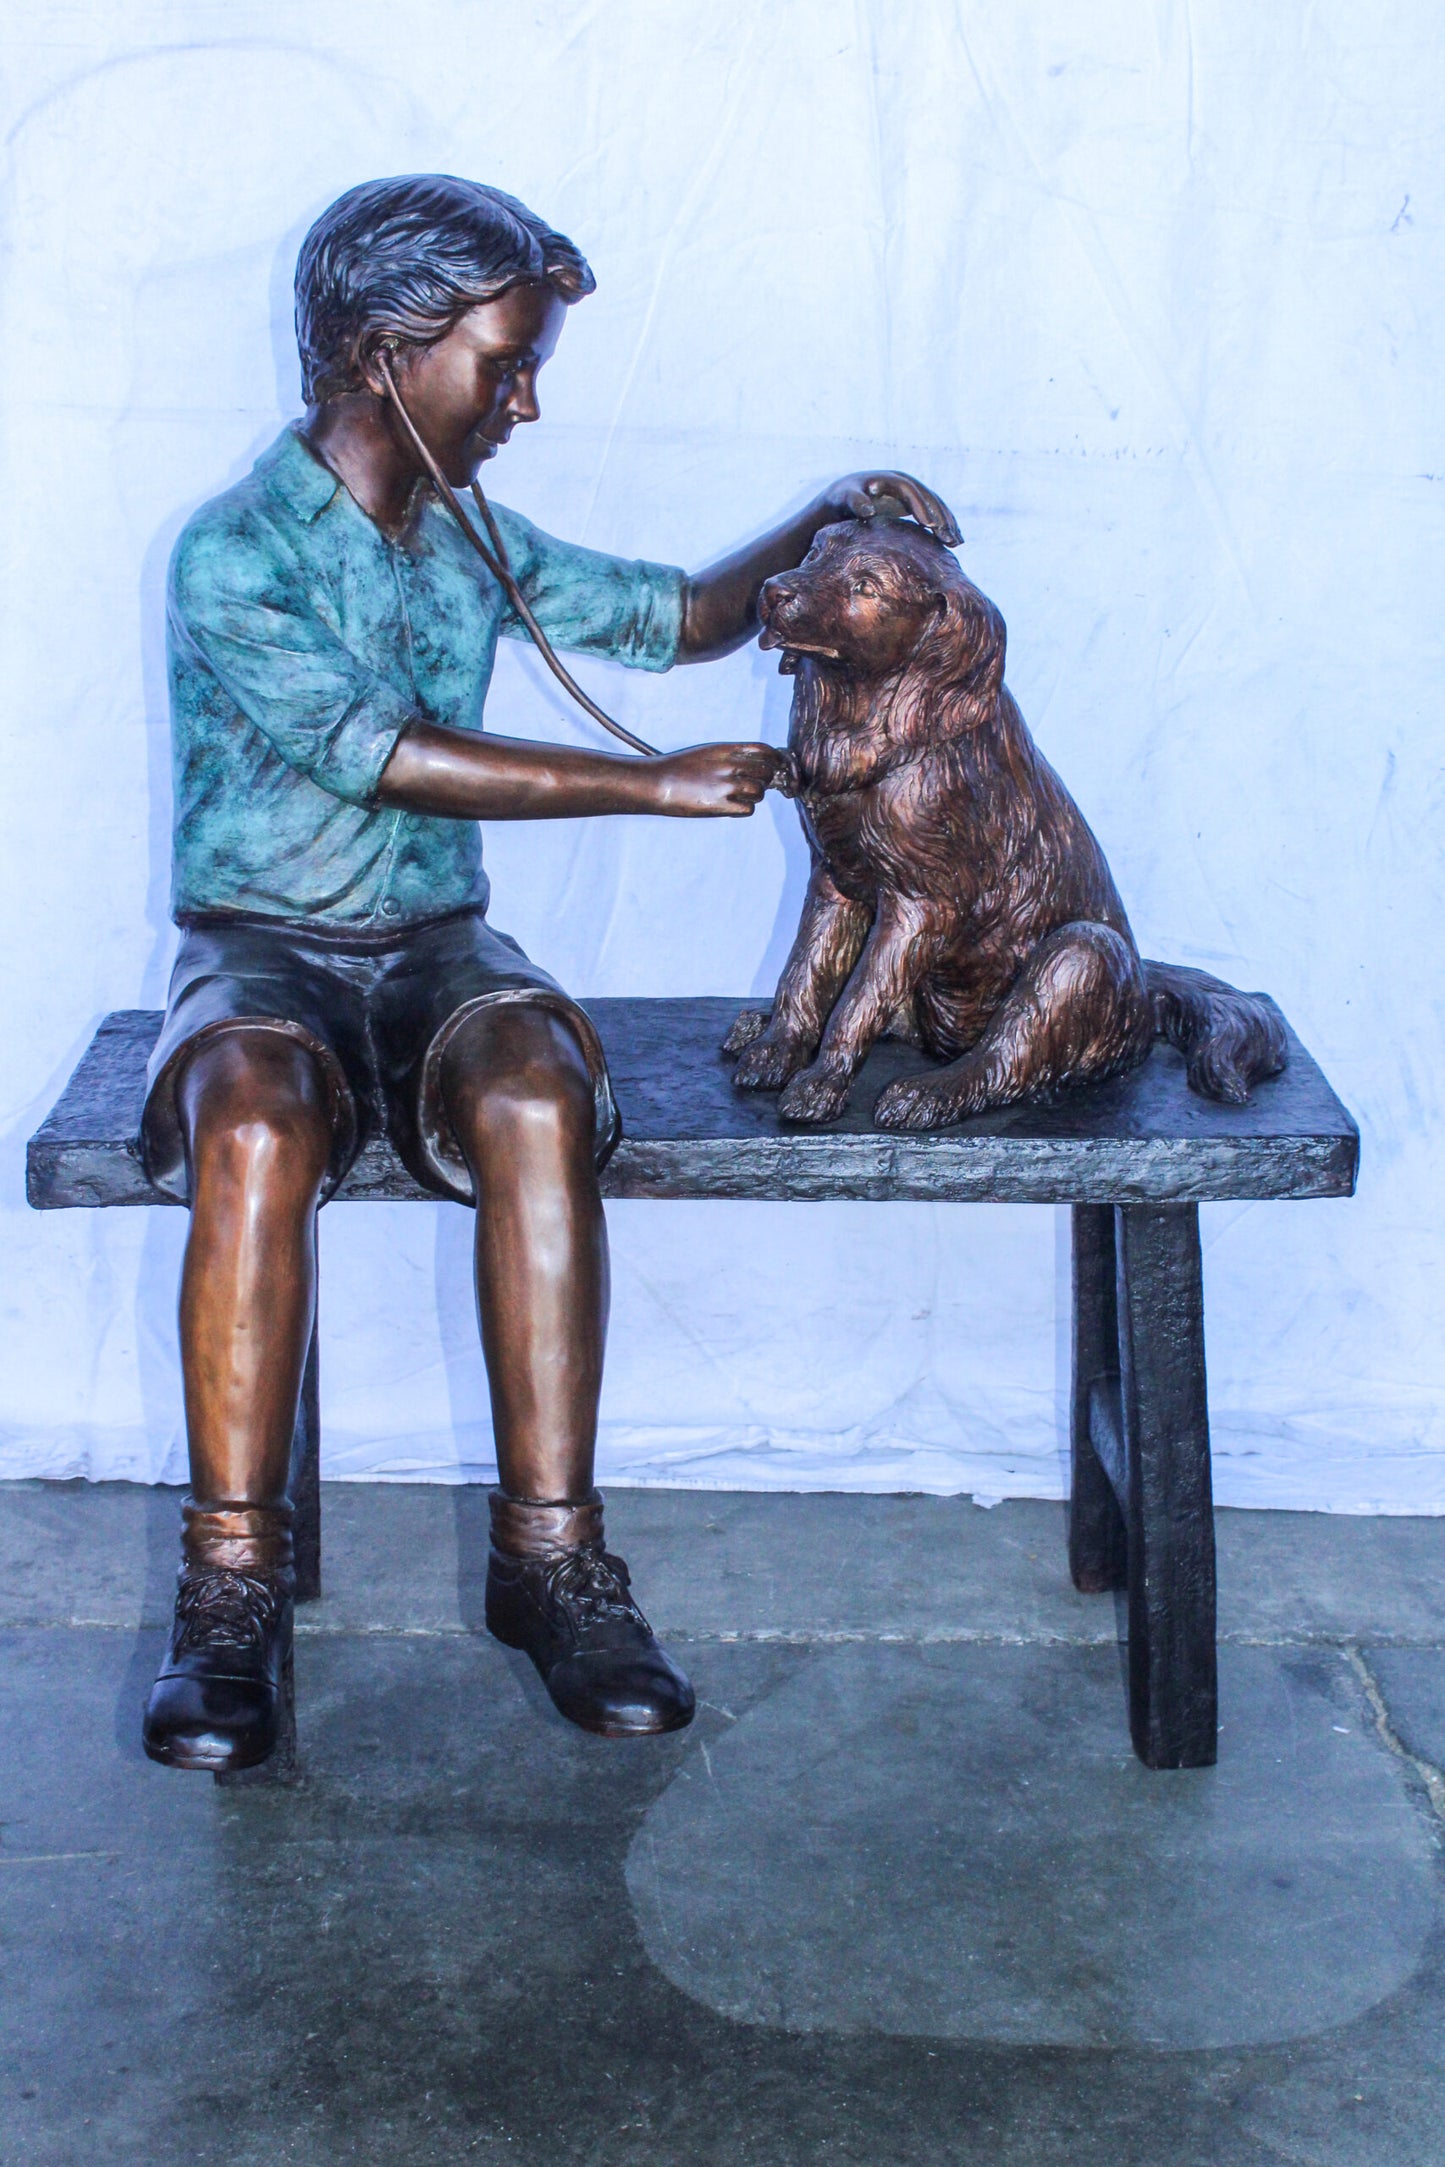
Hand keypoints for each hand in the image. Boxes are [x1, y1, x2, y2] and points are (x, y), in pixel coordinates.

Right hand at [648, 741, 787, 816]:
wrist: (655, 782)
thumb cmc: (679, 768)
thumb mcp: (706, 752)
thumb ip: (730, 756)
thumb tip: (752, 764)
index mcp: (725, 750)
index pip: (764, 750)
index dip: (775, 759)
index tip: (774, 766)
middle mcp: (728, 765)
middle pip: (766, 772)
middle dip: (765, 779)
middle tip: (754, 784)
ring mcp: (724, 786)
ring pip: (760, 791)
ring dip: (755, 795)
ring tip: (740, 797)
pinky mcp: (719, 806)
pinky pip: (748, 809)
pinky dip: (745, 809)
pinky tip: (733, 807)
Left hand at [817, 472, 960, 546]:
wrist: (841, 499)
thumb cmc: (840, 500)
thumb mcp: (844, 499)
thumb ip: (855, 501)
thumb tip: (868, 510)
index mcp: (888, 479)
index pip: (909, 490)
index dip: (920, 506)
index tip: (930, 525)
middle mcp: (902, 483)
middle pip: (927, 497)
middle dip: (940, 516)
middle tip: (949, 538)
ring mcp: (910, 492)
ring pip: (934, 505)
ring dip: (947, 522)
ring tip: (957, 542)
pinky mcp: (912, 503)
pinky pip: (933, 512)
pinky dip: (944, 525)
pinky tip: (955, 541)